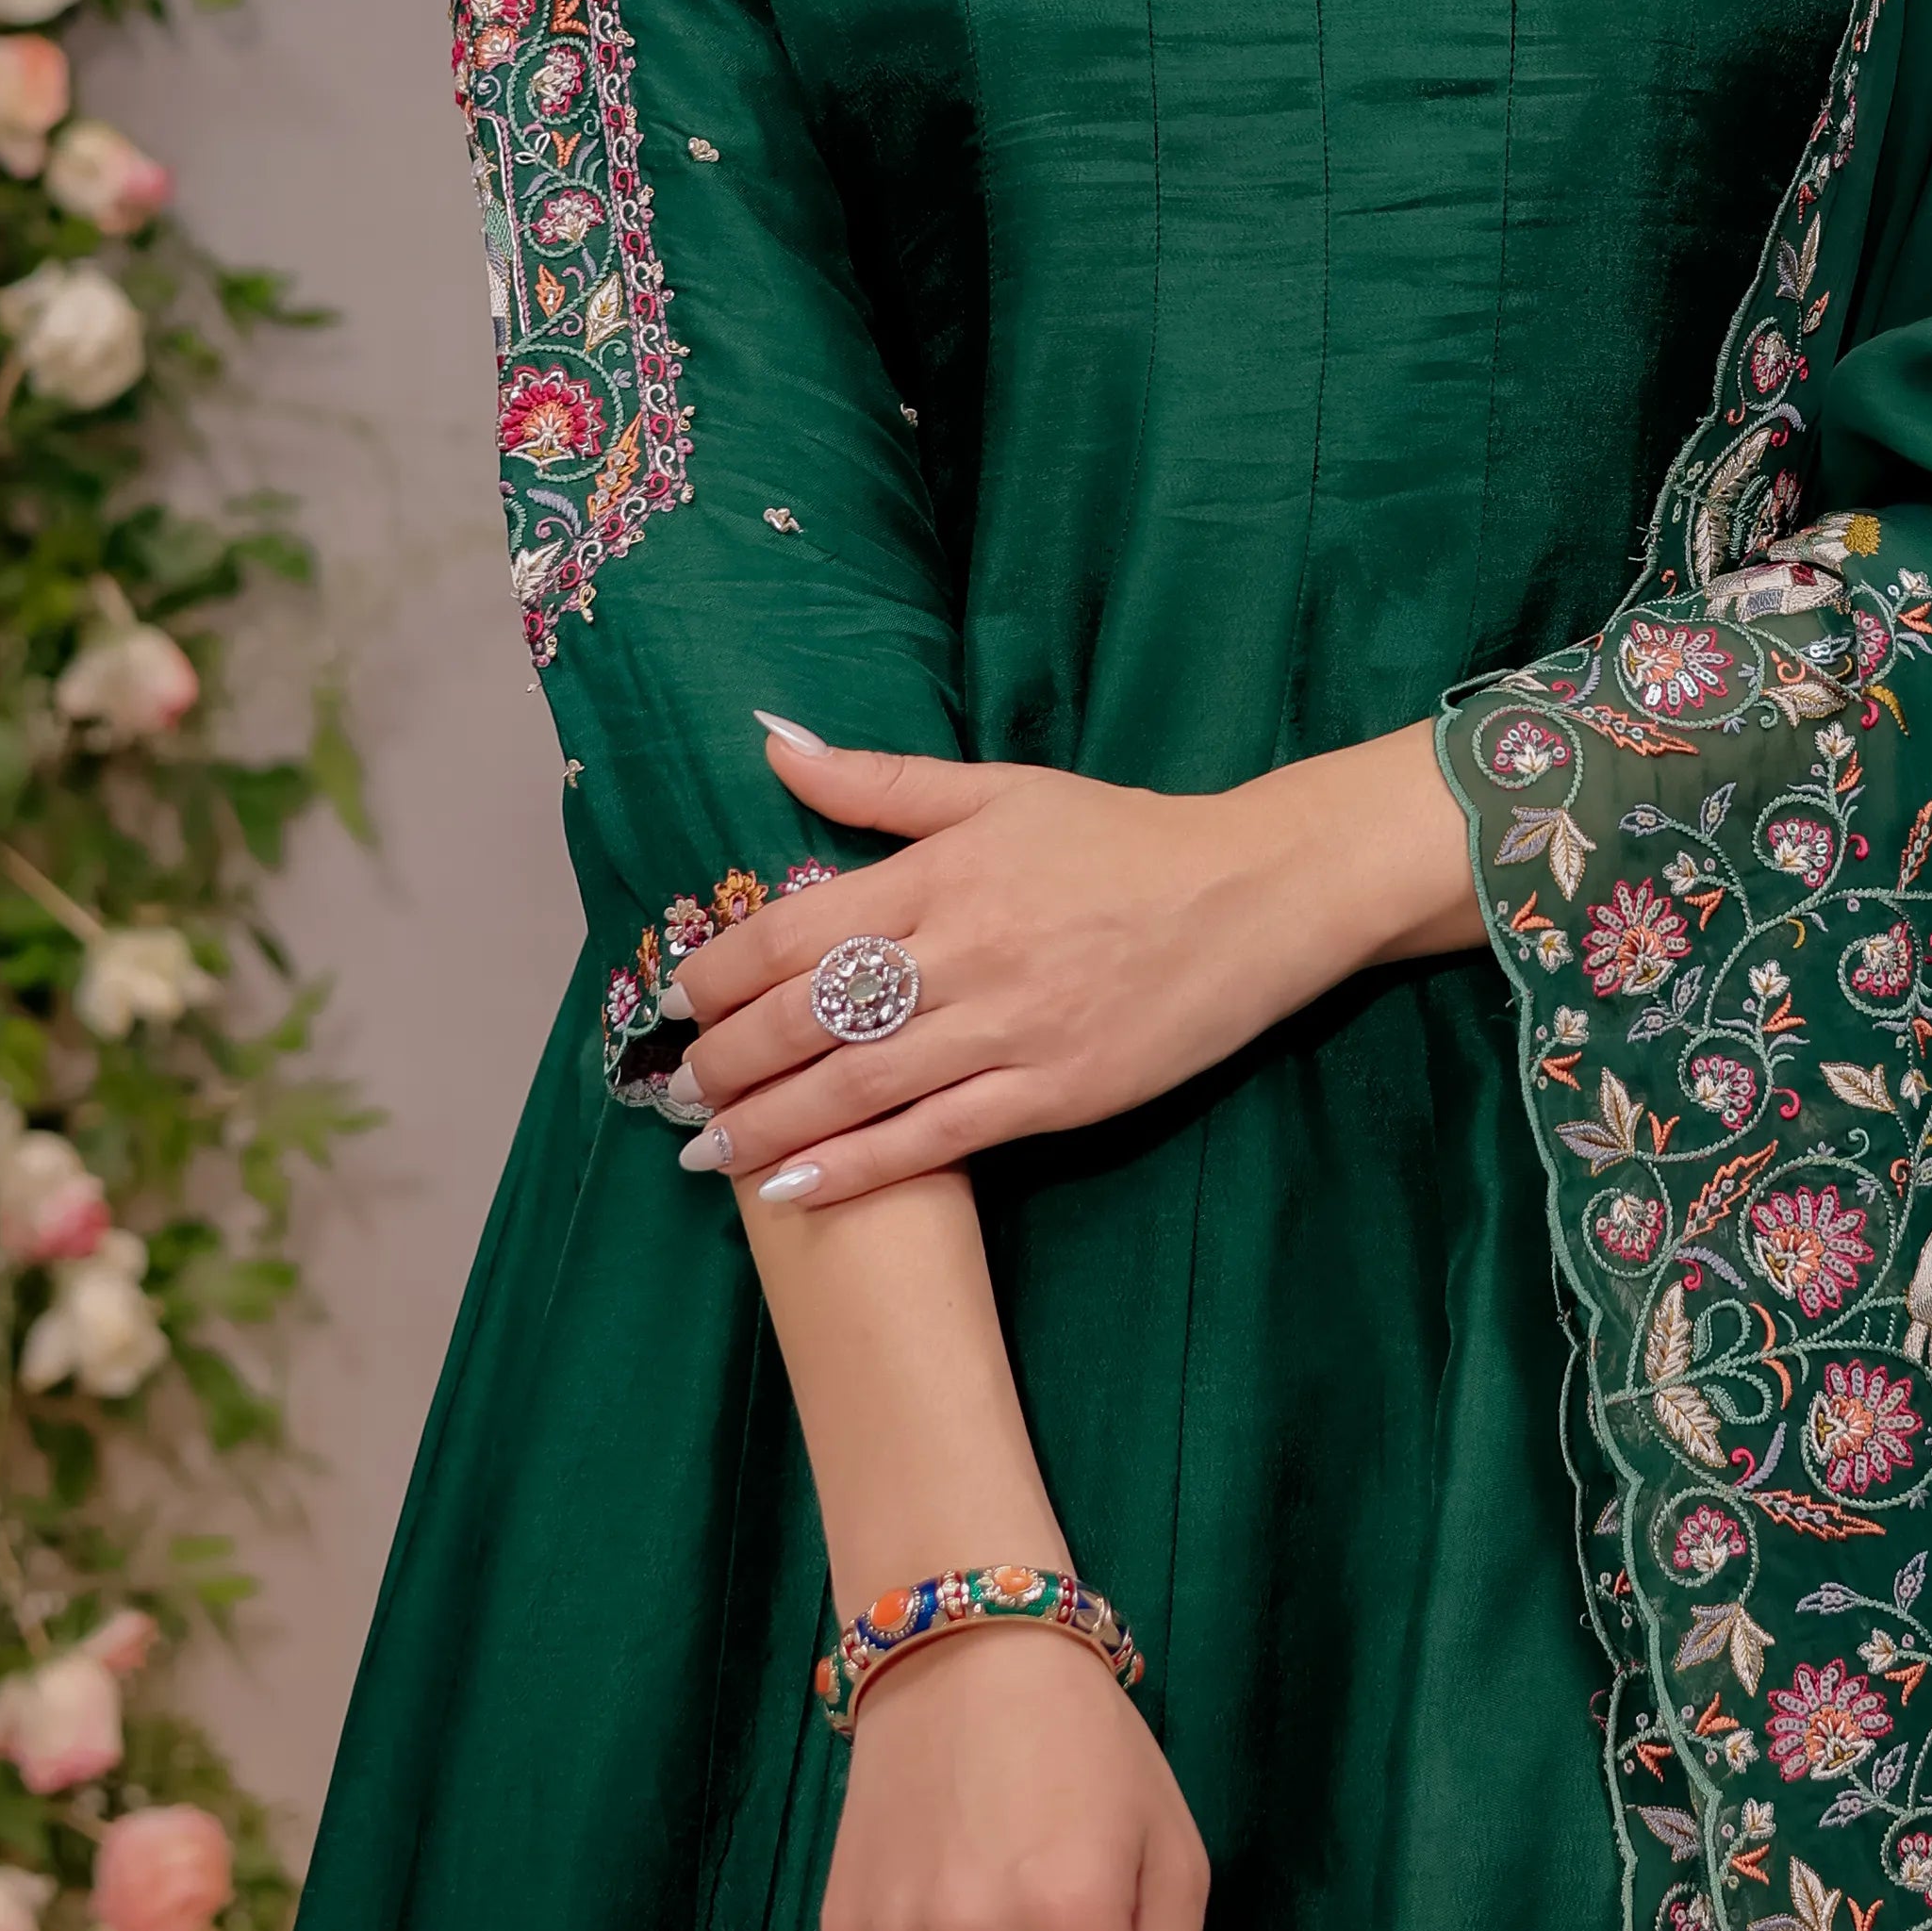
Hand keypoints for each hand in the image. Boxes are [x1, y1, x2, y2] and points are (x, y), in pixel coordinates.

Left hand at [667, 718, 1474, 1206]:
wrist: (1254, 895)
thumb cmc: (1120, 839)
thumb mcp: (1001, 789)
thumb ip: (882, 781)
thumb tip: (774, 743)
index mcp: (944, 870)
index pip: (794, 929)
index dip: (719, 974)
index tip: (677, 1002)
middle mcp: (966, 949)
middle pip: (810, 1016)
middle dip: (728, 1060)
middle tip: (678, 1088)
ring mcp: (1011, 1027)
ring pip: (859, 1087)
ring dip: (769, 1124)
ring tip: (708, 1150)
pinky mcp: (1055, 1092)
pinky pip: (936, 1139)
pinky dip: (858, 1167)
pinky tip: (797, 1186)